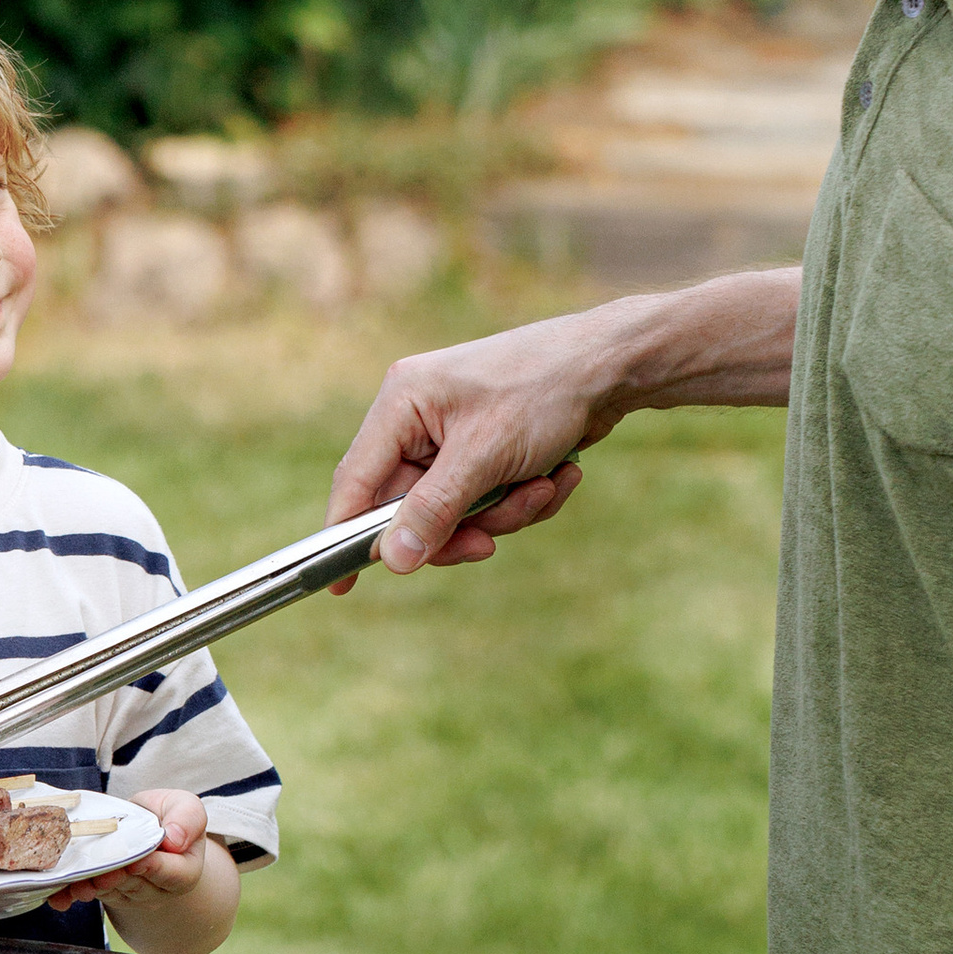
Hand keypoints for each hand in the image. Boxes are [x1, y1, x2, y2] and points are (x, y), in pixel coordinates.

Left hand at [49, 787, 212, 915]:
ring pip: (112, 893)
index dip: (154, 869)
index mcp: (183, 870)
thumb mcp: (184, 807)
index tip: (137, 862)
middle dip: (117, 880)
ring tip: (80, 881)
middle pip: (137, 887)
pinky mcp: (107, 893)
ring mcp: (130, 894)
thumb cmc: (167, 815)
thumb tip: (176, 839)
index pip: (173, 875)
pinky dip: (72, 896)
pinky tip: (58, 896)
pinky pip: (89, 896)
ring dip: (94, 888)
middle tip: (102, 873)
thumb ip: (187, 818)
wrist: (146, 825)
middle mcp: (157, 889)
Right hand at [325, 312, 605, 578]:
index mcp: (401, 404)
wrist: (613, 366)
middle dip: (463, 526)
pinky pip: (489, 501)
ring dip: (505, 513)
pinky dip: (524, 498)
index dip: (346, 536)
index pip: (356, 482)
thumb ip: (434, 511)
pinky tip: (559, 474)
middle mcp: (419, 419)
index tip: (339, 587)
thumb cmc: (543, 391)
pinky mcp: (488, 450)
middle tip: (491, 541)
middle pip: (412, 508)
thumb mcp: (484, 457)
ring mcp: (454, 436)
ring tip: (545, 486)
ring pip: (458, 512)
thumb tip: (393, 560)